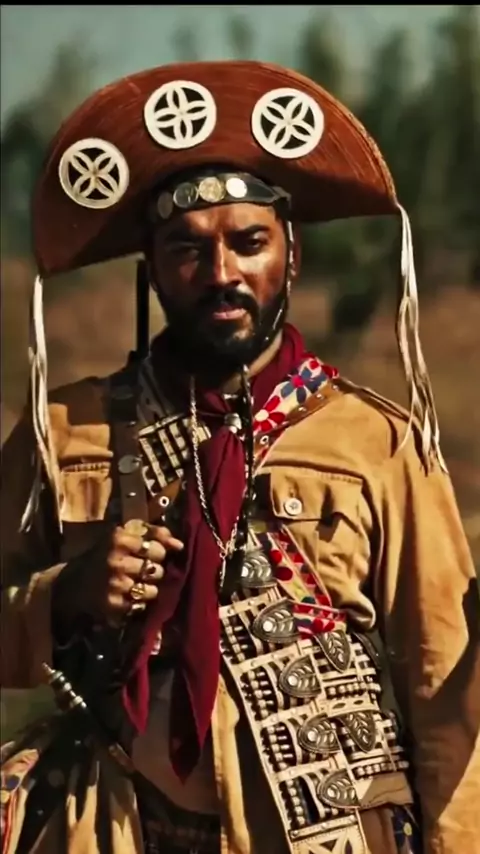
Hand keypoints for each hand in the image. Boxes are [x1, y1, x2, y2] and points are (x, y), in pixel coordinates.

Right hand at [52, 521, 183, 627]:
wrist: (71, 584)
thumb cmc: (103, 555)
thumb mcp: (123, 536)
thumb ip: (154, 534)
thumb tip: (180, 545)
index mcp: (119, 539)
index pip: (157, 549)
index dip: (158, 554)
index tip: (149, 555)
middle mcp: (116, 561)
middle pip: (157, 570)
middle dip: (155, 572)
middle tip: (143, 571)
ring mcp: (114, 584)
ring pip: (153, 590)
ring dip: (149, 589)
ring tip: (136, 585)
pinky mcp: (112, 605)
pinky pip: (141, 606)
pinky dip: (138, 603)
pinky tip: (128, 596)